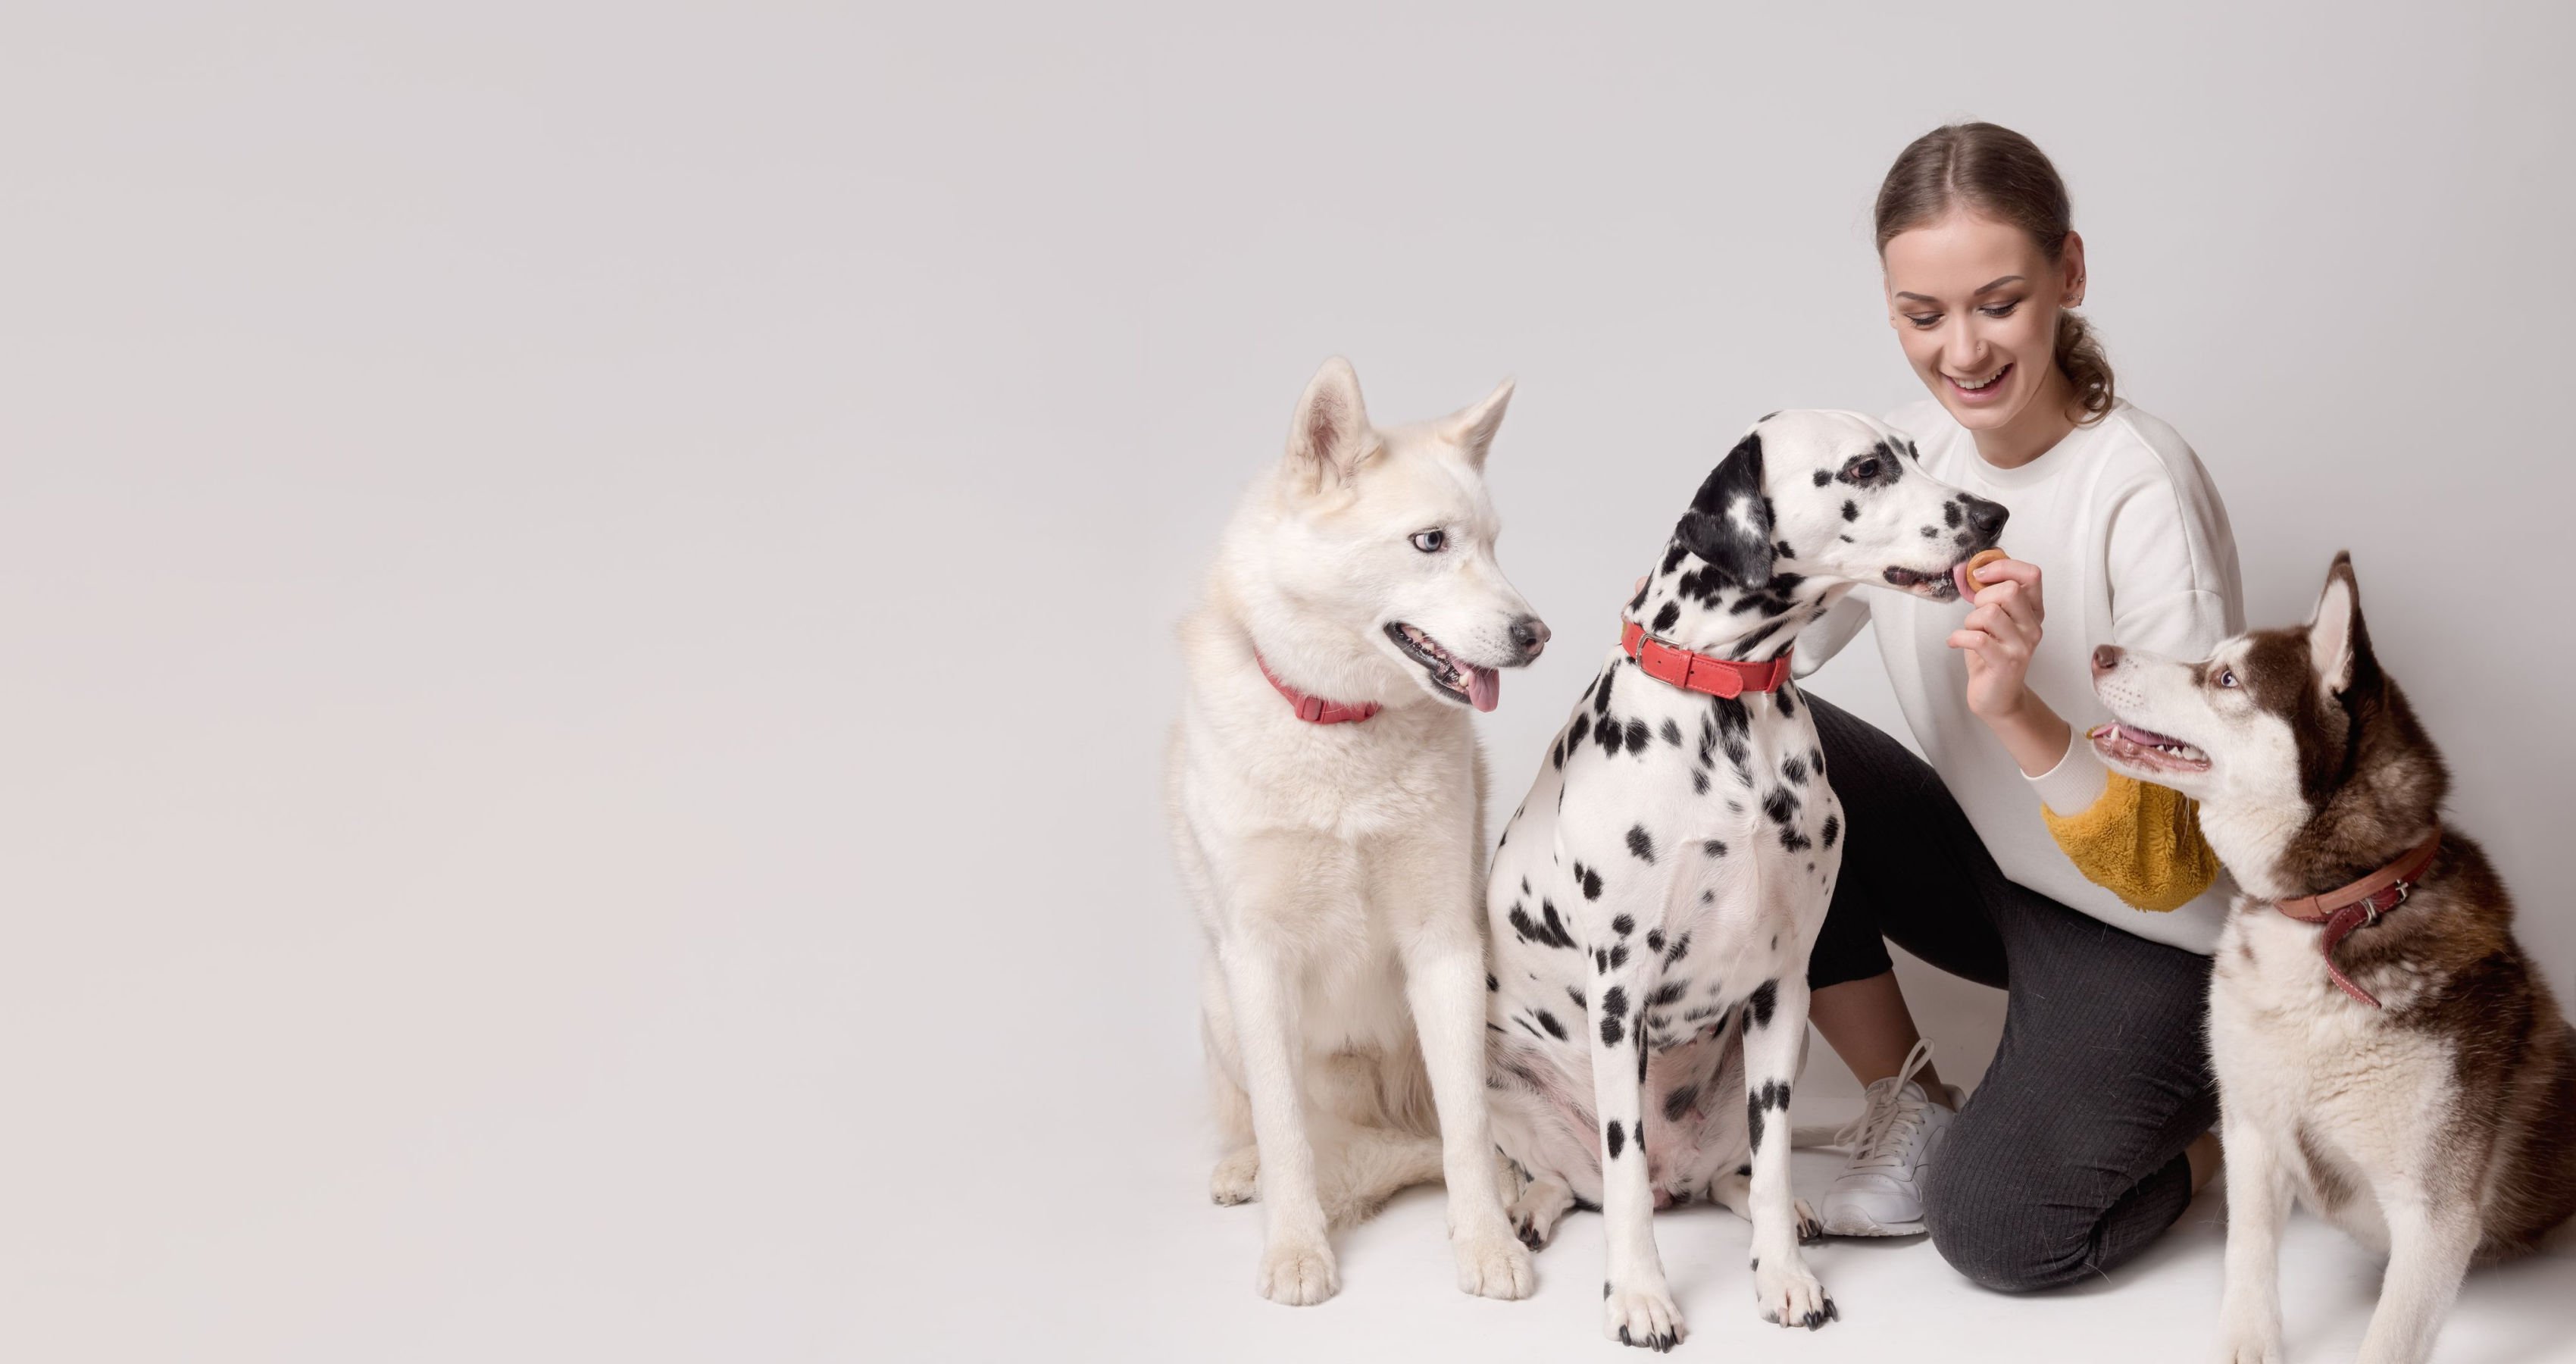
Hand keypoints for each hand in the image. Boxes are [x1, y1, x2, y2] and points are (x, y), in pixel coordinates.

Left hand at [1944, 557, 2043, 719]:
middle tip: (1976, 616)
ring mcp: (2022, 646)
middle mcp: (2033, 626)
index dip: (2003, 567)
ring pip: (1989, 613)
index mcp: (2033, 611)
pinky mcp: (2006, 663)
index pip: (2031, 574)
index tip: (1980, 575)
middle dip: (1982, 598)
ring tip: (1971, 633)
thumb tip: (1972, 570)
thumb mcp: (1995, 620)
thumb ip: (1991, 596)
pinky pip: (1977, 638)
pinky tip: (1956, 643)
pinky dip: (1958, 637)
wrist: (1998, 697)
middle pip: (2010, 590)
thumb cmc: (1992, 655)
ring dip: (1970, 621)